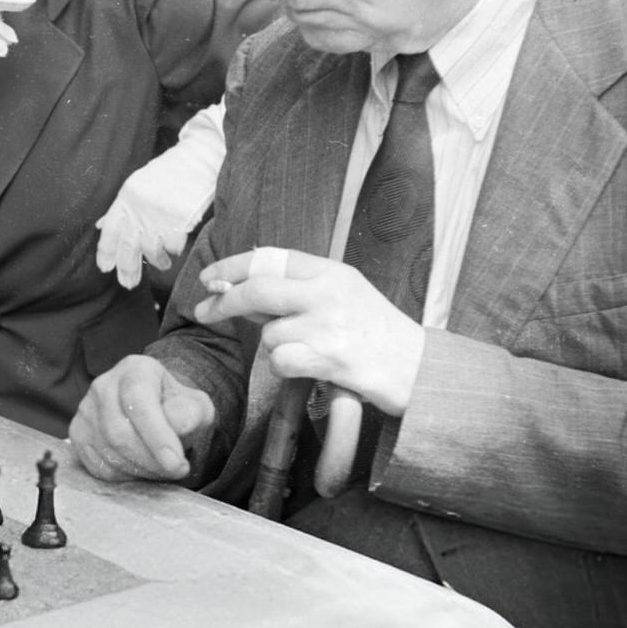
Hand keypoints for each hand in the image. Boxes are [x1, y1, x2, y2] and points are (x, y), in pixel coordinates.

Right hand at [70, 354, 214, 481]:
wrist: (156, 410)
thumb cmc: (175, 407)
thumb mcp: (195, 405)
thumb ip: (190, 413)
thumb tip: (178, 424)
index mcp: (135, 370)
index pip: (138, 401)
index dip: (157, 435)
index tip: (176, 462)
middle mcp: (104, 385)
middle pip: (119, 432)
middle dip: (151, 460)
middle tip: (176, 470)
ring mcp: (86, 409)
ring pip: (108, 451)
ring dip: (140, 469)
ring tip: (162, 469)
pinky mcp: (78, 433)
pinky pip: (97, 465)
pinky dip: (123, 475)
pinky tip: (140, 468)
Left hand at [94, 109, 224, 286]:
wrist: (199, 156)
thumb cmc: (169, 172)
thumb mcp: (138, 185)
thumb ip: (121, 208)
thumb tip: (101, 225)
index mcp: (126, 198)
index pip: (109, 230)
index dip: (105, 251)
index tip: (106, 268)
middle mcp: (139, 208)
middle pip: (127, 246)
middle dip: (127, 268)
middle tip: (128, 283)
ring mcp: (159, 214)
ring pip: (151, 250)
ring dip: (156, 261)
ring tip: (162, 263)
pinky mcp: (179, 219)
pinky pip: (173, 246)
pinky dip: (174, 251)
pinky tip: (175, 250)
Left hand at [193, 247, 424, 416]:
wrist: (422, 369)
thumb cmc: (377, 334)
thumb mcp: (344, 295)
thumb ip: (299, 288)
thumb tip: (242, 285)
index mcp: (332, 272)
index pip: (271, 258)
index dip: (233, 266)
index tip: (209, 278)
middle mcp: (329, 293)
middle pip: (258, 289)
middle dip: (224, 301)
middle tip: (204, 311)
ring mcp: (330, 325)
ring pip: (269, 334)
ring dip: (275, 347)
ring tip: (308, 352)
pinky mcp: (330, 358)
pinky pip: (281, 362)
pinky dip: (286, 369)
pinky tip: (310, 368)